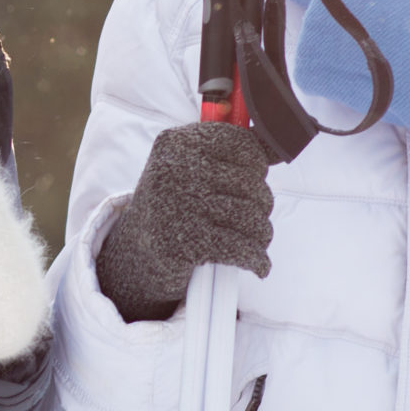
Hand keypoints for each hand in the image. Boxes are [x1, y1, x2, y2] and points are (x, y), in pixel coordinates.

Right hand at [94, 121, 271, 324]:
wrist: (133, 254)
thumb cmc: (171, 206)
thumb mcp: (184, 168)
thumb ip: (224, 154)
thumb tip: (276, 146)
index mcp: (176, 144)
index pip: (239, 143)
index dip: (257, 163)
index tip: (255, 177)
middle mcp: (176, 169)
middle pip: (251, 183)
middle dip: (262, 203)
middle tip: (255, 216)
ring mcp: (180, 205)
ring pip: (252, 217)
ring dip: (263, 233)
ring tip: (259, 239)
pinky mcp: (186, 241)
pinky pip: (242, 248)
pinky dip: (257, 260)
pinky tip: (260, 267)